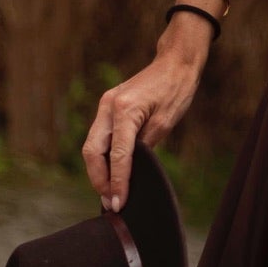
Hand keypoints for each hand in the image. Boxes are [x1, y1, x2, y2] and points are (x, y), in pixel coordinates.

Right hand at [82, 15, 212, 210]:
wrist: (174, 62)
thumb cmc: (176, 90)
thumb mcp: (165, 123)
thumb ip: (145, 147)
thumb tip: (130, 172)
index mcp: (124, 111)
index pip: (117, 156)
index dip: (117, 183)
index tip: (118, 204)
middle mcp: (108, 107)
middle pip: (92, 152)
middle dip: (99, 180)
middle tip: (110, 202)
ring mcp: (105, 105)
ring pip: (91, 146)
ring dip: (98, 171)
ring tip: (110, 193)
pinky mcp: (108, 107)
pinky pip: (98, 137)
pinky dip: (102, 157)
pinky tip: (110, 172)